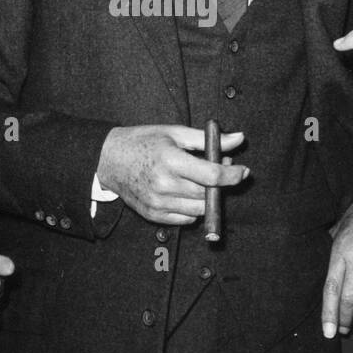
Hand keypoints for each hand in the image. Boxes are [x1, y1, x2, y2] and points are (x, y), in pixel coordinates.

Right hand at [96, 124, 248, 225]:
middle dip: (222, 183)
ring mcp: (157, 203)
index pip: (211, 175)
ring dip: (208, 197)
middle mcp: (164, 185)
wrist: (109, 160)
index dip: (232, 175)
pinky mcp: (153, 215)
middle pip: (208, 194)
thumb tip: (239, 138)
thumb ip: (207, 139)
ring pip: (199, 210)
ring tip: (202, 180)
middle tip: (222, 168)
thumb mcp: (175, 133)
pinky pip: (186, 220)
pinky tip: (186, 192)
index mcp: (170, 160)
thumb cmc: (144, 142)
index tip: (243, 171)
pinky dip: (192, 208)